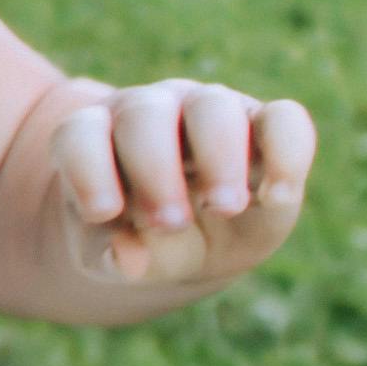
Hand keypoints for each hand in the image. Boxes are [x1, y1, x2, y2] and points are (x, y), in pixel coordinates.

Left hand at [56, 80, 314, 289]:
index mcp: (95, 138)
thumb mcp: (115, 257)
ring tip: (223, 208)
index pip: (81, 135)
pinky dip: (285, 153)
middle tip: (171, 222)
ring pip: (212, 106)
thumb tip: (128, 259)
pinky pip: (284, 119)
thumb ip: (112, 256)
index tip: (103, 214)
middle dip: (155, 170)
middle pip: (144, 116)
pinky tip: (274, 197)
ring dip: (218, 158)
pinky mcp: (265, 124)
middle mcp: (148, 113)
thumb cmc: (141, 242)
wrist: (191, 243)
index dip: (87, 170)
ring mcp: (207, 110)